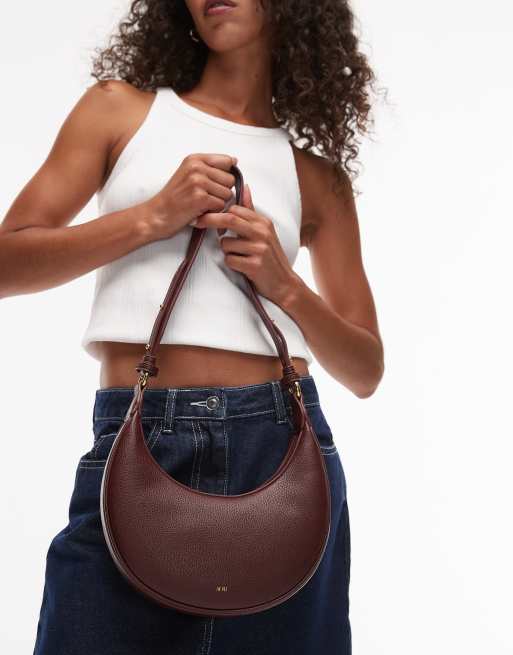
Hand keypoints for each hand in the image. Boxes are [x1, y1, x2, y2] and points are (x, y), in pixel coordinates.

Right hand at [144, 153, 237, 238]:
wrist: (158, 214)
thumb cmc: (174, 197)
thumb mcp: (188, 173)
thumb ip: (210, 167)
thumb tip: (234, 161)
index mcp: (195, 159)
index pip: (227, 161)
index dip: (226, 175)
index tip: (215, 183)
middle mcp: (197, 167)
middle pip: (230, 179)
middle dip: (222, 191)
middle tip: (206, 196)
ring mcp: (198, 182)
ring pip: (227, 194)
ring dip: (218, 202)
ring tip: (202, 203)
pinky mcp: (200, 198)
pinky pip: (221, 205)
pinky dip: (213, 211)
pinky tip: (201, 210)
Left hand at [194, 183, 299, 305]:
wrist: (284, 283)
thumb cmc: (270, 257)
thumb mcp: (264, 231)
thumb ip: (251, 211)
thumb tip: (245, 187)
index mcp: (263, 222)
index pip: (235, 209)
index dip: (217, 211)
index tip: (204, 214)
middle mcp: (262, 233)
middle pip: (229, 220)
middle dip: (210, 220)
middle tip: (196, 222)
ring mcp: (259, 249)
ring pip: (226, 244)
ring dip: (226, 251)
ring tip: (240, 257)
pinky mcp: (254, 265)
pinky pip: (230, 260)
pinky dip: (231, 264)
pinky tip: (243, 267)